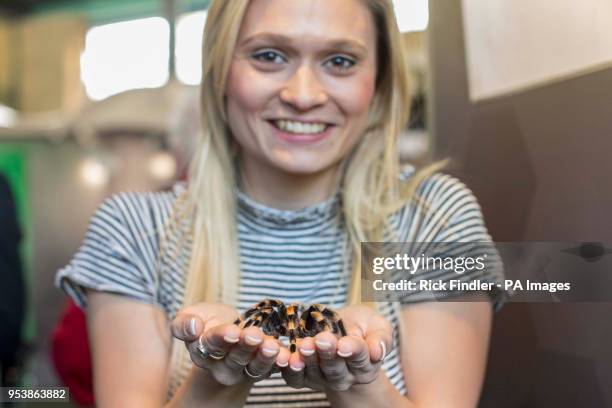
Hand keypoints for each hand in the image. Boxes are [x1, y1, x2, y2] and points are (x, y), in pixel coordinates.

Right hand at [171, 303, 290, 385]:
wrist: (228, 330)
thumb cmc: (206, 321)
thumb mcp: (189, 317)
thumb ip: (184, 324)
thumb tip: (193, 327)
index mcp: (202, 352)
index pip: (212, 345)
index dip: (221, 338)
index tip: (231, 331)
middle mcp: (223, 366)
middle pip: (236, 357)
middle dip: (246, 345)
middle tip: (254, 336)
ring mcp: (244, 370)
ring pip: (255, 366)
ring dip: (265, 356)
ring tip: (272, 346)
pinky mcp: (263, 369)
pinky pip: (273, 368)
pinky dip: (281, 363)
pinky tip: (288, 357)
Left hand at [281, 305, 392, 391]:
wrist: (339, 332)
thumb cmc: (360, 327)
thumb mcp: (376, 325)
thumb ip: (381, 337)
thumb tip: (378, 351)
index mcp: (365, 365)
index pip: (360, 358)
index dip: (353, 351)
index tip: (345, 344)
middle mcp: (345, 377)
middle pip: (336, 368)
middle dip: (328, 353)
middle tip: (322, 340)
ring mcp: (323, 379)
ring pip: (315, 372)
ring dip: (309, 358)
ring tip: (304, 345)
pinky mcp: (304, 378)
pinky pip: (296, 378)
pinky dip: (290, 370)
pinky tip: (287, 358)